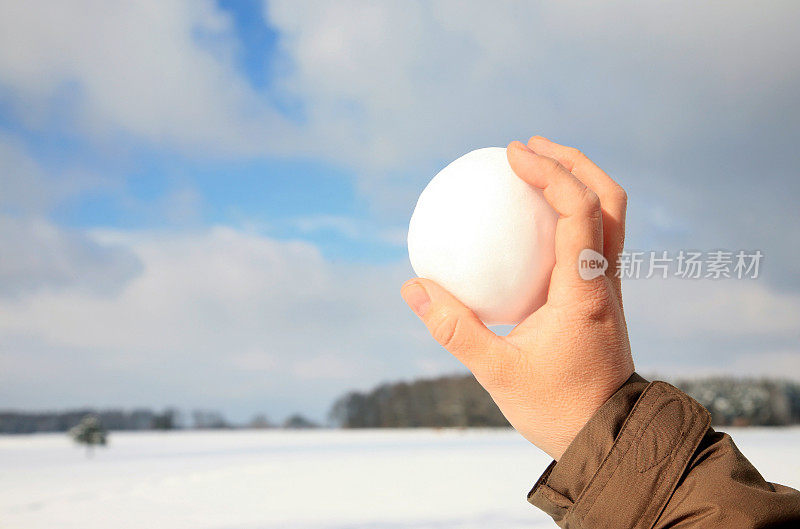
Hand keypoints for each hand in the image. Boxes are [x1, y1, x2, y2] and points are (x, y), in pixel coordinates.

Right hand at [401, 137, 633, 459]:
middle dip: (572, 161)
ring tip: (534, 169)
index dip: (550, 172)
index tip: (512, 154)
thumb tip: (413, 287)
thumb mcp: (496, 373)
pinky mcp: (602, 296)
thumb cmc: (557, 409)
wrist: (608, 438)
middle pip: (610, 197)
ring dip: (577, 181)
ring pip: (610, 214)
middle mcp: (606, 280)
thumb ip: (452, 328)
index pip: (580, 210)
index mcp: (585, 290)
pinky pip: (593, 238)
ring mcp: (609, 286)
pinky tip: (532, 222)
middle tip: (527, 147)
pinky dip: (570, 213)